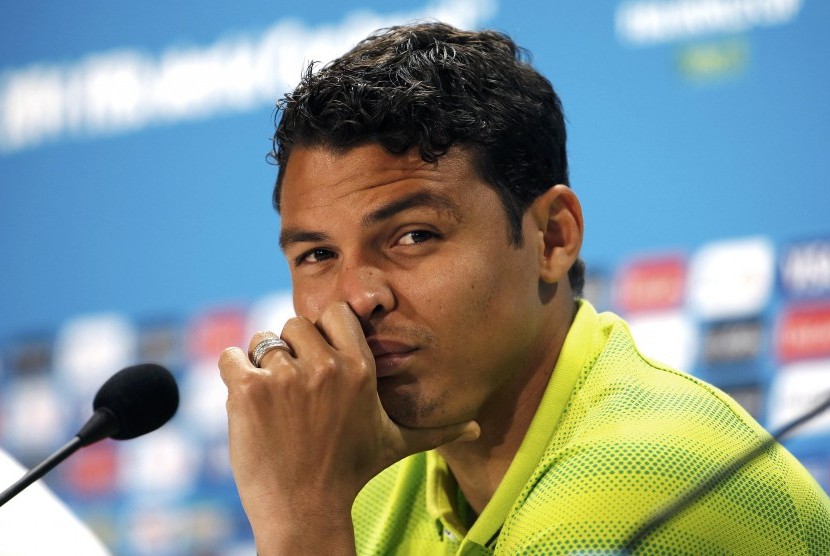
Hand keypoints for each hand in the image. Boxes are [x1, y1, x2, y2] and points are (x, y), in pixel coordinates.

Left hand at [219, 301, 478, 553]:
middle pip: (295, 324)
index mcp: (361, 368)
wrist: (305, 512)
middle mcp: (326, 366)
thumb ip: (437, 430)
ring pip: (263, 340)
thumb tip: (477, 429)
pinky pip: (231, 357)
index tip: (319, 362)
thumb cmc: (351, 473)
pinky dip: (233, 374)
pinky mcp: (249, 391)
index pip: (335, 313)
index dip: (323, 334)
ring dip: (262, 366)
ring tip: (275, 405)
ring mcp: (286, 377)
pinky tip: (249, 404)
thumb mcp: (397, 445)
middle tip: (295, 392)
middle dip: (291, 351)